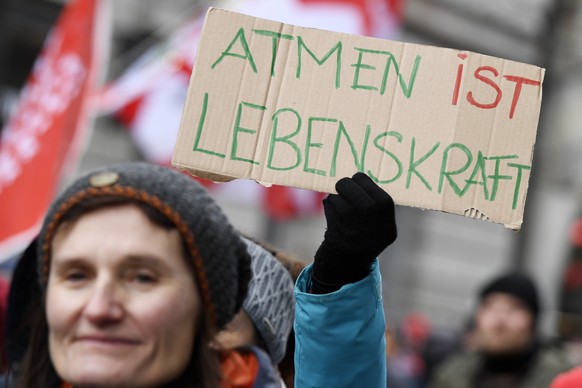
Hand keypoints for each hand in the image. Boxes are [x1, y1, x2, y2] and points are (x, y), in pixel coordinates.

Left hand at [311, 172, 396, 293]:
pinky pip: (333, 214)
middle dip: (352, 187)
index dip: (370, 185)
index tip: (359, 177)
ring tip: (335, 196)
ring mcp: (357, 241)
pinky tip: (329, 206)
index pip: (384, 202)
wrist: (343, 266)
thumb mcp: (374, 226)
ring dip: (338, 196)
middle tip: (343, 182)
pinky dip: (329, 204)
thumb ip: (371, 204)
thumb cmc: (358, 236)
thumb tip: (357, 177)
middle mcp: (375, 237)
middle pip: (367, 206)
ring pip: (347, 208)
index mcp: (388, 231)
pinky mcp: (339, 241)